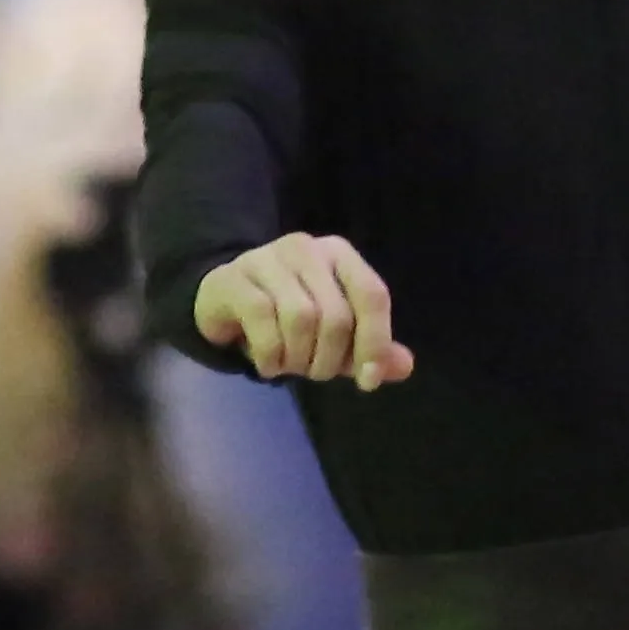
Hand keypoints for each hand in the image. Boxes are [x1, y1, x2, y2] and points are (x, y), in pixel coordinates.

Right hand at [192, 234, 413, 388]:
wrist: (224, 303)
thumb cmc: (288, 319)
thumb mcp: (336, 336)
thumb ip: (371, 348)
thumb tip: (404, 367)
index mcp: (339, 255)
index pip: (372, 294)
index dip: (376, 342)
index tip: (368, 381)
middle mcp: (306, 249)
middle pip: (336, 315)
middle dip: (329, 359)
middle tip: (313, 372)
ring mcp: (266, 258)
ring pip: (300, 318)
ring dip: (298, 358)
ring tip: (289, 366)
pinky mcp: (232, 277)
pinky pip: (262, 319)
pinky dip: (270, 354)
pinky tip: (267, 364)